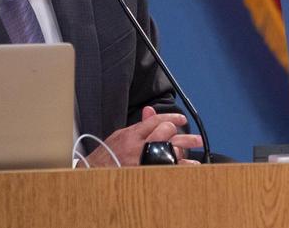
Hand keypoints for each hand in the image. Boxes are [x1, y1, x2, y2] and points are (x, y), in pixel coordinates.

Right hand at [86, 106, 202, 166]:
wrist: (92, 176)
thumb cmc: (106, 157)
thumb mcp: (120, 136)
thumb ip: (139, 126)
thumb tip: (151, 112)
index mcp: (130, 135)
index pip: (155, 120)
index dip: (171, 118)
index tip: (182, 120)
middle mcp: (137, 147)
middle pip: (165, 133)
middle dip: (179, 133)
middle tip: (193, 137)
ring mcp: (142, 161)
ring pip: (168, 150)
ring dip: (184, 148)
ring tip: (196, 147)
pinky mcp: (145, 174)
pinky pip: (167, 168)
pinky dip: (180, 166)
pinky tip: (190, 166)